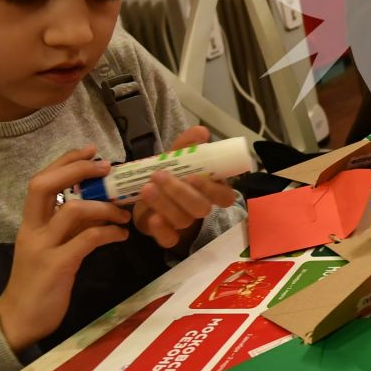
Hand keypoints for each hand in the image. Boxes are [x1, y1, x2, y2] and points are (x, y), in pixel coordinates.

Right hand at [0, 146, 132, 350]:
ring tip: (124, 213)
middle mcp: (32, 230)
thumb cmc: (39, 283)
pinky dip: (108, 233)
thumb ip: (69, 227)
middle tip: (106, 168)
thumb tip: (99, 204)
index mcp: (30, 223)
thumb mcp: (53, 248)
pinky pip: (86, 240)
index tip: (90, 150)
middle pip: (44, 185)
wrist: (19, 321)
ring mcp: (42, 248)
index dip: (65, 162)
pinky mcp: (56, 267)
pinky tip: (122, 236)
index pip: (40, 181)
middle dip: (76, 170)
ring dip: (104, 206)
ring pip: (71, 210)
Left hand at [132, 125, 239, 248]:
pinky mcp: (167, 236)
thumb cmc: (169, 174)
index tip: (195, 177)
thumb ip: (187, 145)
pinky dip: (161, 230)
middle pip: (201, 208)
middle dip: (181, 192)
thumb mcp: (176, 157)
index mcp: (209, 190)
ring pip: (182, 219)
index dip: (213, 190)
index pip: (225, 196)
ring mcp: (184, 223)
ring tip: (146, 187)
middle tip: (159, 175)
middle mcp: (200, 208)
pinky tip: (152, 218)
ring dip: (164, 203)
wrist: (146, 196)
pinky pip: (169, 239)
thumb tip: (202, 131)